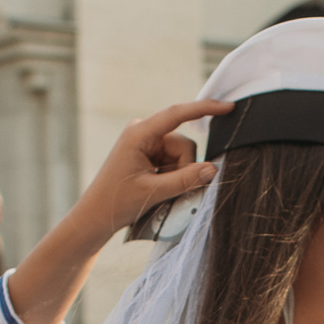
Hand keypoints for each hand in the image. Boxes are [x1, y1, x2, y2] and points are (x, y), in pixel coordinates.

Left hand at [70, 99, 233, 244]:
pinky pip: (175, 161)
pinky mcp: (150, 154)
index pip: (177, 114)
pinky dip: (173, 176)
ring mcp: (147, 143)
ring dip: (178, 174)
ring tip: (159, 190)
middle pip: (184, 144)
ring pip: (183, 155)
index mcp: (139, 133)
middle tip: (166, 189)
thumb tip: (213, 169)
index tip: (228, 108)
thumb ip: (185, 180)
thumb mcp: (153, 192)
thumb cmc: (116, 201)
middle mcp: (143, 132)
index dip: (204, 109)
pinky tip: (158, 186)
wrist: (96, 216)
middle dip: (184, 168)